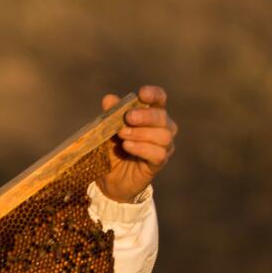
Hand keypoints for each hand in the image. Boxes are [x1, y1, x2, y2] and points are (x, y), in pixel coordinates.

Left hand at [98, 85, 176, 201]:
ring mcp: (163, 146)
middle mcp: (162, 128)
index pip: (159, 99)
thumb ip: (110, 114)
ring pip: (163, 136)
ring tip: (123, 136)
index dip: (154, 94)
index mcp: (151, 114)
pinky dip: (142, 148)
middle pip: (162, 117)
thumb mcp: (108, 130)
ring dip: (141, 133)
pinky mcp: (158, 163)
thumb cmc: (112, 149)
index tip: (142, 94)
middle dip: (145, 116)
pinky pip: (158, 154)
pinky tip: (128, 146)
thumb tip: (109, 99)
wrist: (109, 179)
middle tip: (128, 118)